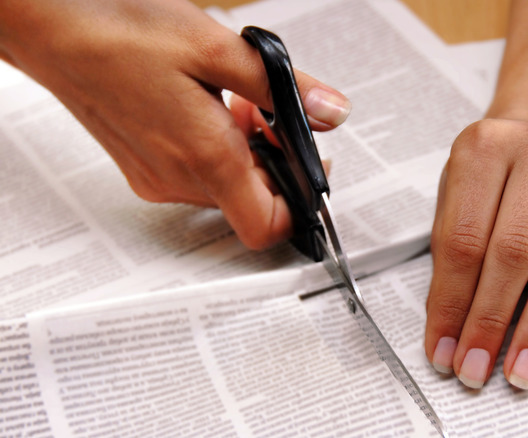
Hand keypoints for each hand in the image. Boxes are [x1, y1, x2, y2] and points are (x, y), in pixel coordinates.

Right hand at [0, 0, 349, 248]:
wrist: (51, 26)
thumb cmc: (121, 31)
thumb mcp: (219, 48)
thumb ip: (282, 87)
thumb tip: (330, 113)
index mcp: (204, 157)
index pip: (267, 225)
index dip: (301, 203)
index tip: (312, 167)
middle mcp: (177, 179)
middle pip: (251, 201)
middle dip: (275, 159)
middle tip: (271, 112)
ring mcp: (155, 177)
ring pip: (225, 186)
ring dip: (246, 150)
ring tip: (238, 101)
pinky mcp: (142, 167)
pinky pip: (196, 175)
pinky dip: (217, 149)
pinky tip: (210, 106)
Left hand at [425, 116, 527, 388]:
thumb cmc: (498, 165)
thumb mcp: (458, 188)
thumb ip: (451, 248)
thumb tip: (451, 328)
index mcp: (483, 147)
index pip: (462, 241)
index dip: (451, 304)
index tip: (444, 349)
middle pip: (513, 254)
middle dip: (491, 323)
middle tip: (477, 371)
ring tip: (521, 371)